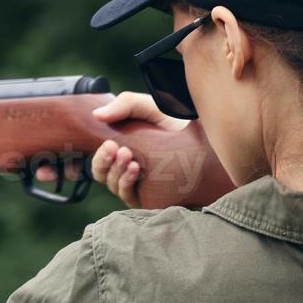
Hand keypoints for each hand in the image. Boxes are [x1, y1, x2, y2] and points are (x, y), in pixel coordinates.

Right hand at [87, 92, 189, 208]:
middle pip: (102, 176)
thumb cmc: (178, 123)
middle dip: (103, 163)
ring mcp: (140, 186)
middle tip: (114, 149)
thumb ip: (125, 105)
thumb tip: (97, 114)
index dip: (100, 157)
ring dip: (117, 172)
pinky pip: (129, 197)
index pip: (102, 162)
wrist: (206, 138)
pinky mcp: (151, 197)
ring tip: (129, 157)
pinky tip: (136, 169)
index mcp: (125, 151)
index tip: (109, 144)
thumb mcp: (151, 107)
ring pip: (114, 186)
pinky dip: (127, 183)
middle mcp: (129, 171)